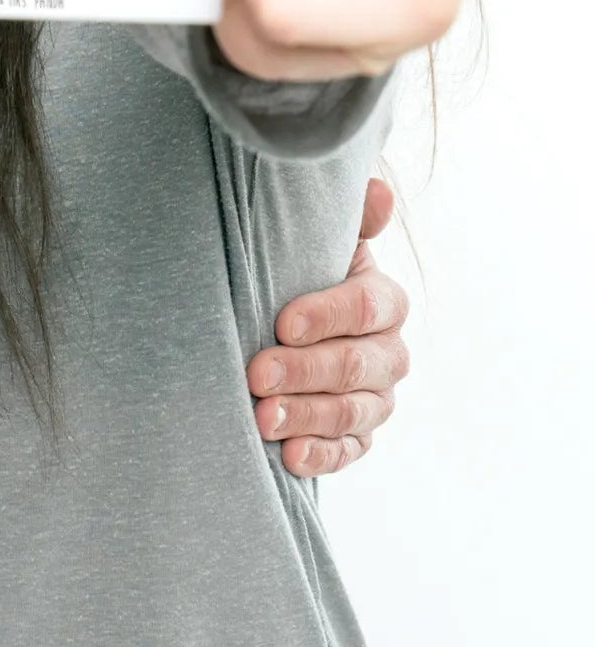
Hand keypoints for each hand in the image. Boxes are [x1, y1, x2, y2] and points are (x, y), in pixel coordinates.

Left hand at [248, 177, 410, 474]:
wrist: (283, 319)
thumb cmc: (296, 271)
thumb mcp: (315, 241)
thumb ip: (347, 218)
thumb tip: (377, 189)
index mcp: (383, 300)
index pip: (366, 308)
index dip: (326, 315)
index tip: (281, 322)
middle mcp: (390, 352)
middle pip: (357, 365)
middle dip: (305, 371)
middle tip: (256, 374)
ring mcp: (377, 397)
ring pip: (353, 412)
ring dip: (306, 416)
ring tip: (261, 418)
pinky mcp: (359, 434)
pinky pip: (350, 451)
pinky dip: (321, 456)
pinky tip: (289, 457)